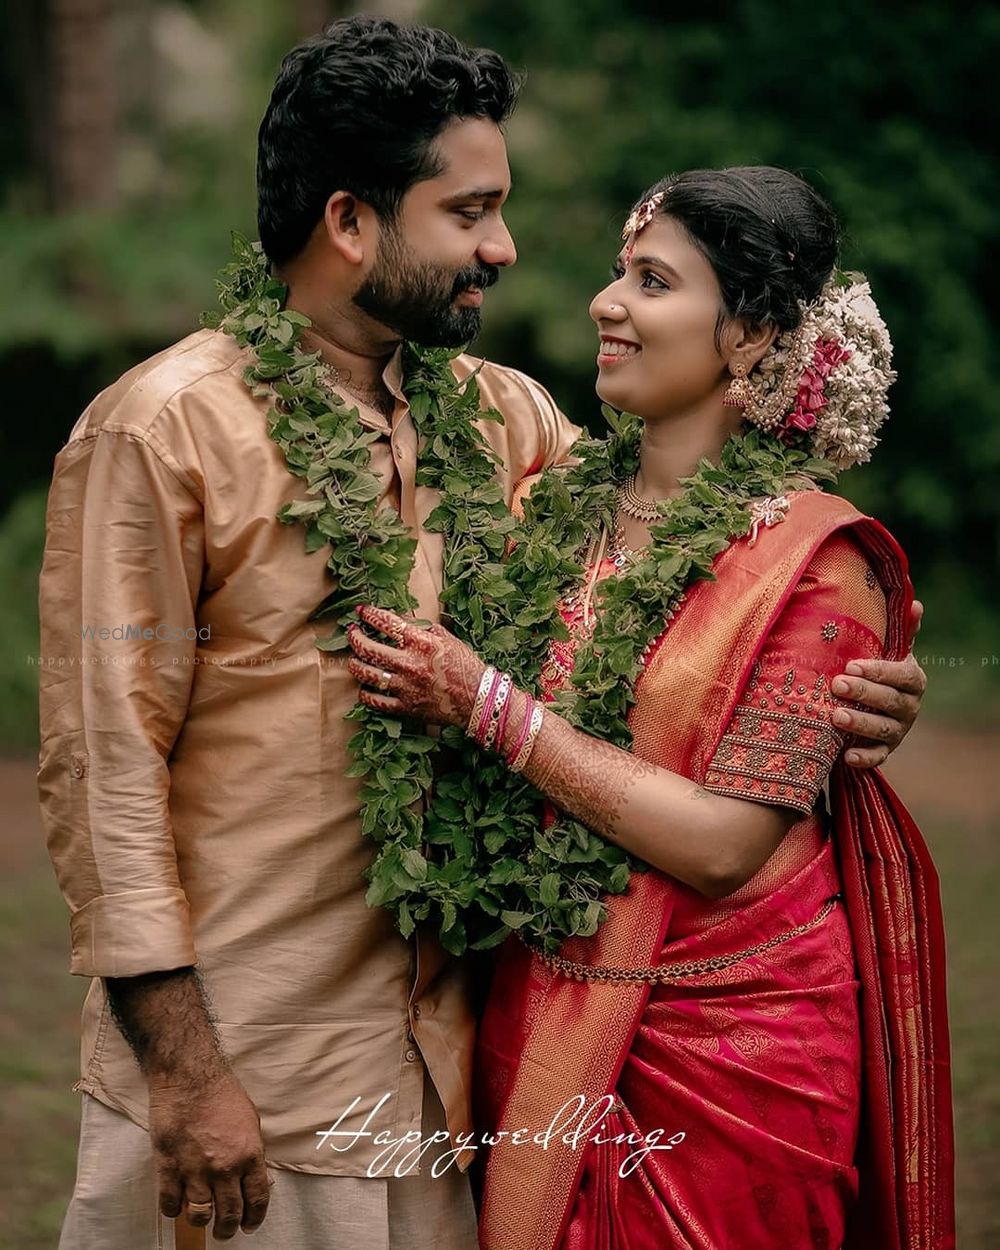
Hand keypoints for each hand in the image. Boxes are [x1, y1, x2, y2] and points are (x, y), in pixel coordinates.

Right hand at [150, 1069, 269, 1240]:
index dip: (254, 1218)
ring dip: (203, 1222)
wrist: (190, 1077)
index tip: (250, 1225)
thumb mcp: (250, 1121)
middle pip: (230, 1214)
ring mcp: (195, 1170)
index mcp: (249, 1154)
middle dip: (228, 1229)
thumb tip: (254, 1177)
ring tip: (203, 1220)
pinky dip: (174, 1210)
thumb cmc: (221, 1093)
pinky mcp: (168, 1168)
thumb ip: (251, 1153)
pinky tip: (178, 1205)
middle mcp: (224, 1168)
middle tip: (225, 1232)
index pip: (257, 1199)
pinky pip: (171, 1204)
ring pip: (200, 1216)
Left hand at [347, 605, 486, 727]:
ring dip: (355, 665)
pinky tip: (366, 688)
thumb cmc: (465, 665)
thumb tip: (402, 620)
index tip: (362, 611)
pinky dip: (366, 694)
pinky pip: (376, 701)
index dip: (370, 614)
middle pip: (368, 648)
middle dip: (355, 637)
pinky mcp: (405, 707)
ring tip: (353, 660)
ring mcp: (404, 686)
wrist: (477, 698)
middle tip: (352, 633)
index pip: (387, 623)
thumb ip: (423, 628)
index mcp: (420, 642)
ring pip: (366, 674)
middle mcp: (408, 663)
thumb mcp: (447, 638)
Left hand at [830, 600, 926, 767]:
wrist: (872, 703)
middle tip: (836, 685)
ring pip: (883, 729)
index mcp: (912, 679)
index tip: (852, 665)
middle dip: (864, 693)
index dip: (878, 671)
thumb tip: (915, 603)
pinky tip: (846, 756)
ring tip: (835, 716)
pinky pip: (877, 757)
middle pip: (890, 702)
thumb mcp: (888, 649)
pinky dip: (864, 759)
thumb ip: (900, 630)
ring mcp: (898, 730)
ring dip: (860, 723)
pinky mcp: (884, 750)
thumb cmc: (876, 669)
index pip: (900, 675)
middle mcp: (909, 706)